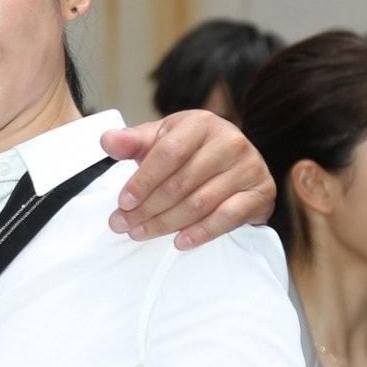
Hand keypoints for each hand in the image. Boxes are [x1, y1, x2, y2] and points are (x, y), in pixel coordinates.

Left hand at [101, 111, 275, 247]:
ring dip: (167, 223)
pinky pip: (228, 217)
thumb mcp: (160, 140)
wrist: (233, 164)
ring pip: (200, 202)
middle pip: (181, 182)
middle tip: (123, 226)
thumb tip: (106, 140)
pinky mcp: (261, 192)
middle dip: (147, 208)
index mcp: (201, 123)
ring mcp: (248, 166)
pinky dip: (202, 232)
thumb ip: (133, 142)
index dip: (142, 180)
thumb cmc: (188, 151)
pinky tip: (179, 243)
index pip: (167, 153)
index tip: (122, 202)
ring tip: (141, 234)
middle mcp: (229, 140)